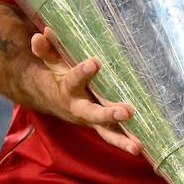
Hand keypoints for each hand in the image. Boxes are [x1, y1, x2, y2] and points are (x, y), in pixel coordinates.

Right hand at [29, 31, 140, 154]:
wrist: (52, 100)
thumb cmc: (57, 75)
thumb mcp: (51, 62)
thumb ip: (47, 50)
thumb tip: (41, 34)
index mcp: (68, 89)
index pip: (74, 79)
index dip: (83, 72)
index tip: (95, 62)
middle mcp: (79, 107)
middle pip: (93, 113)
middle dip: (108, 114)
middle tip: (126, 112)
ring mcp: (91, 120)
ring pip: (105, 131)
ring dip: (121, 139)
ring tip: (136, 147)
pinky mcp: (101, 127)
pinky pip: (114, 136)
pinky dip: (126, 143)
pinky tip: (142, 149)